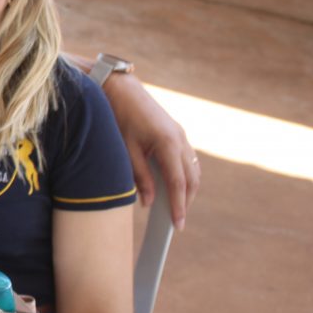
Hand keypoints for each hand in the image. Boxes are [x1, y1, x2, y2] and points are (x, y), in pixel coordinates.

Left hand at [103, 73, 199, 230]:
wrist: (121, 88)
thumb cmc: (120, 117)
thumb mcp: (126, 150)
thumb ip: (140, 177)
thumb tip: (148, 202)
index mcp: (168, 143)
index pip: (178, 183)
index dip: (179, 206)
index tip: (178, 225)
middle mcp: (180, 139)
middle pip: (191, 179)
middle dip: (186, 201)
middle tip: (177, 221)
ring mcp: (181, 135)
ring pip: (192, 169)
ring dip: (187, 189)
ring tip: (176, 207)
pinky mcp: (176, 132)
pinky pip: (187, 159)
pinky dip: (184, 175)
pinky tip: (174, 185)